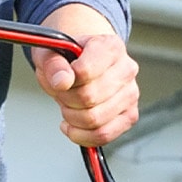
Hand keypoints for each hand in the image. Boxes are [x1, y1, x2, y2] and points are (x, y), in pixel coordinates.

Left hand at [33, 31, 139, 146]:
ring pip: (95, 119)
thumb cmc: (67, 60)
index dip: (66, 80)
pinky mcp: (130, 116)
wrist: (80, 67)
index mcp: (110, 46)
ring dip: (72, 117)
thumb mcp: (51, 53)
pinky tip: (72, 126)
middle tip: (61, 93)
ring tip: (67, 107)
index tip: (59, 79)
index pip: (85, 71)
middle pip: (89, 98)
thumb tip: (62, 81)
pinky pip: (103, 135)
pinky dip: (81, 135)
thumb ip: (54, 64)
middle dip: (66, 100)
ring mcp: (131, 94)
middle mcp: (127, 69)